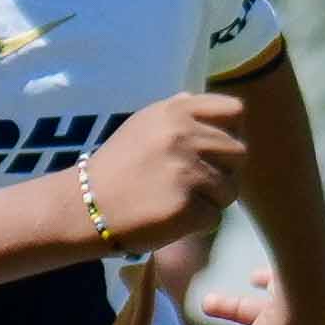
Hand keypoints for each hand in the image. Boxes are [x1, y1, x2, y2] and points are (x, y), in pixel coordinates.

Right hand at [79, 93, 246, 259]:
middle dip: (223, 171)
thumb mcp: (143, 125)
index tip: (214, 149)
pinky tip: (172, 217)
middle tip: (194, 182)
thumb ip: (176, 113)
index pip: (234, 111)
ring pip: (231, 188)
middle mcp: (184, 136)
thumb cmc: (118, 166)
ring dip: (212, 200)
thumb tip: (200, 100)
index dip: (231, 132)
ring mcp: (187, 171)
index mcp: (176, 112)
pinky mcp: (187, 207)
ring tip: (179, 199)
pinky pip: (215, 217)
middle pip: (238, 153)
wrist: (86, 206)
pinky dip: (198, 223)